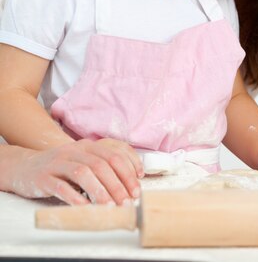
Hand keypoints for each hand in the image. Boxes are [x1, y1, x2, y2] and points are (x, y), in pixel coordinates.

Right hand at [3, 138, 142, 204]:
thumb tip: (129, 184)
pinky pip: (60, 187)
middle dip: (117, 185)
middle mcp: (73, 151)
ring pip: (82, 173)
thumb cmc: (60, 167)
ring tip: (110, 206)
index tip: (137, 188)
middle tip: (127, 202)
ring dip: (99, 191)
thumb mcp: (82, 161)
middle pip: (100, 165)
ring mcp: (57, 163)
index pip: (113, 155)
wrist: (25, 167)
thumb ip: (101, 167)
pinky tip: (85, 207)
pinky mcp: (43, 177)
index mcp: (87, 146)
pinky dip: (74, 197)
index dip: (128, 172)